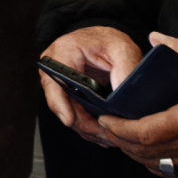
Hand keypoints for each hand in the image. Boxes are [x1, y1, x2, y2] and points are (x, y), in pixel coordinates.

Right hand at [39, 25, 143, 143]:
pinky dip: (86, 124)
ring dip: (85, 128)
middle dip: (82, 123)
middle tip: (105, 136)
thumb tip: (121, 95)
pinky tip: (102, 133)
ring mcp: (57, 82)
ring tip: (108, 138)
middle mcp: (53, 68)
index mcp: (62, 52)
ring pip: (66, 112)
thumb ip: (124, 69)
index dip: (60, 103)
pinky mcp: (65, 92)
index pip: (54, 82)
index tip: (70, 121)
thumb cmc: (109, 40)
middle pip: (60, 103)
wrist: (103, 40)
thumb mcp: (122, 49)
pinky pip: (71, 112)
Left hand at [99, 35, 177, 177]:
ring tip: (120, 135)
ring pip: (154, 165)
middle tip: (105, 125)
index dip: (120, 128)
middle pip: (144, 152)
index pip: (146, 132)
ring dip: (133, 152)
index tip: (105, 118)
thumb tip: (154, 37)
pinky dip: (152, 163)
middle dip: (119, 140)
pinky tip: (145, 150)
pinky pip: (171, 173)